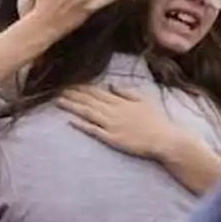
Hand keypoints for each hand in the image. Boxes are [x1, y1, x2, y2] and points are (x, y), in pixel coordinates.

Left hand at [58, 85, 180, 161]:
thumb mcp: (142, 100)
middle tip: (56, 89)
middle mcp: (113, 111)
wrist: (164, 138)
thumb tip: (110, 85)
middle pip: (89, 100)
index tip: (68, 82)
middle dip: (72, 94)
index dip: (81, 87)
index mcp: (120, 101)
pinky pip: (93, 131)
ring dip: (73, 106)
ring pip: (88, 113)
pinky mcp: (112, 139)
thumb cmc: (155, 119)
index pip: (96, 91)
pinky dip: (81, 125)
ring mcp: (111, 125)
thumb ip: (125, 92)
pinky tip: (70, 121)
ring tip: (58, 101)